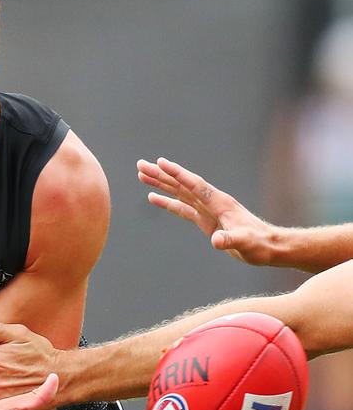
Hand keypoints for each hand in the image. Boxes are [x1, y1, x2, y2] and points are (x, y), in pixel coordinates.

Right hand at [136, 157, 277, 264]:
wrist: (269, 247)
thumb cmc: (260, 244)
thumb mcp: (245, 243)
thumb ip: (230, 240)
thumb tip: (216, 241)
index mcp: (218, 201)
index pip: (193, 184)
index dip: (177, 173)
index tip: (159, 162)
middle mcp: (210, 201)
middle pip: (181, 184)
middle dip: (160, 174)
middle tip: (140, 165)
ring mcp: (207, 209)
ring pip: (178, 192)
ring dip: (160, 183)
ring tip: (141, 175)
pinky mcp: (204, 219)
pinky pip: (181, 207)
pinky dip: (167, 201)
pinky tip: (153, 197)